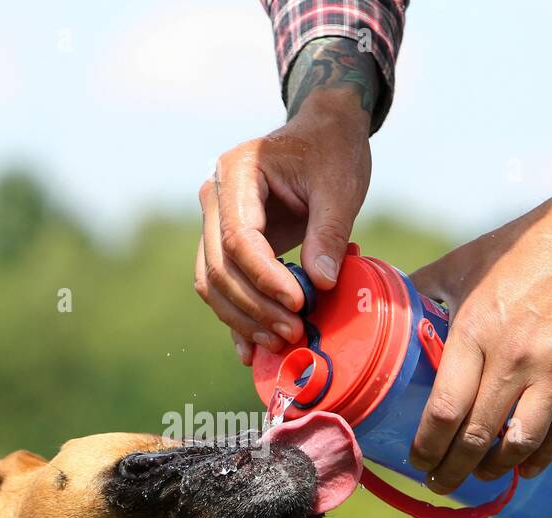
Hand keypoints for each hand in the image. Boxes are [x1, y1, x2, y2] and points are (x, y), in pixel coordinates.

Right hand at [194, 39, 375, 364]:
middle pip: (220, 266)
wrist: (322, 134)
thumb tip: (320, 285)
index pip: (238, 239)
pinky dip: (236, 318)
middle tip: (294, 330)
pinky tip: (253, 350)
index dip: (265, 278)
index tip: (299, 302)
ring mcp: (214, 222)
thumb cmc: (331, 151)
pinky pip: (220, 286)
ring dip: (243, 318)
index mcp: (237, 174)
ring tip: (283, 340)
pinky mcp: (224, 244)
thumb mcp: (339, 185)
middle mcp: (215, 198)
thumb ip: (329, 233)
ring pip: (213, 282)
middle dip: (256, 306)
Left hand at [408, 157, 551, 491]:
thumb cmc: (519, 251)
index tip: (417, 460)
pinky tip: (523, 469)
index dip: (428, 446)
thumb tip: (385, 314)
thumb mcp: (460, 265)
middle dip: (453, 470)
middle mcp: (514, 356)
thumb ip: (422, 293)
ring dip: (495, 470)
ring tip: (478, 479)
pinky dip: (540, 458)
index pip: (445, 409)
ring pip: (519, 442)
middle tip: (439, 483)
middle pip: (478, 436)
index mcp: (476, 332)